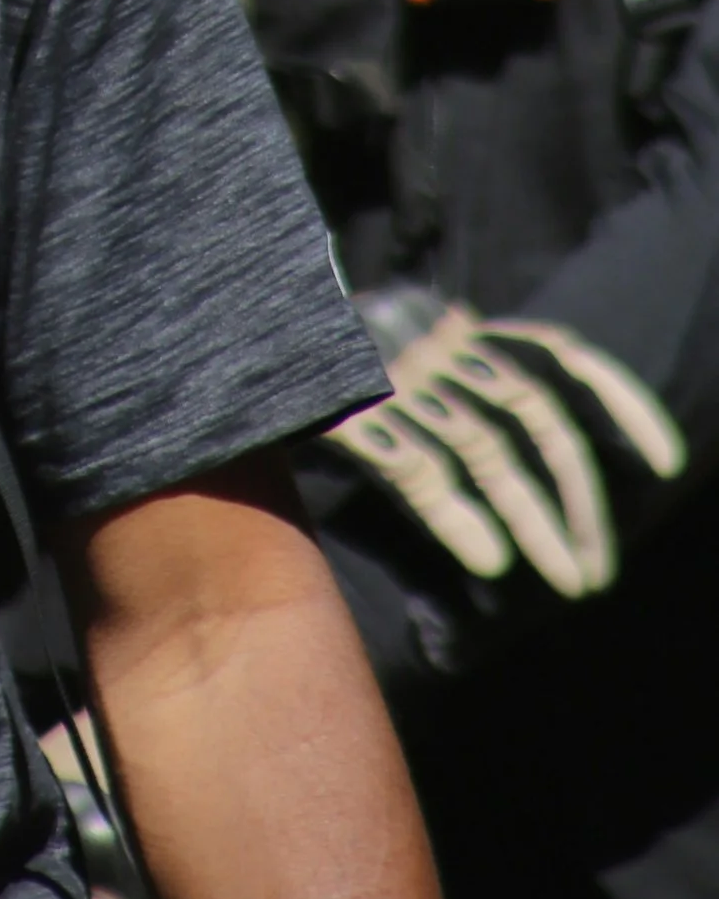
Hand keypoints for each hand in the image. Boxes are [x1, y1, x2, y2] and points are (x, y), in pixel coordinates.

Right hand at [328, 303, 686, 596]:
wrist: (232, 316)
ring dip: (534, 520)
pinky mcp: (349, 407)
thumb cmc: (308, 351)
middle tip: (595, 571)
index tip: (667, 462)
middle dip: (575, 497)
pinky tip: (487, 565)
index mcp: (453, 329)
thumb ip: (441, 391)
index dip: (618, 401)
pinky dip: (456, 516)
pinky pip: (416, 465)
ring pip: (487, 448)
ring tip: (566, 582)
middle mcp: (435, 345)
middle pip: (533, 417)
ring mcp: (396, 375)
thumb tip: (501, 467)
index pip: (559, 353)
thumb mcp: (385, 355)